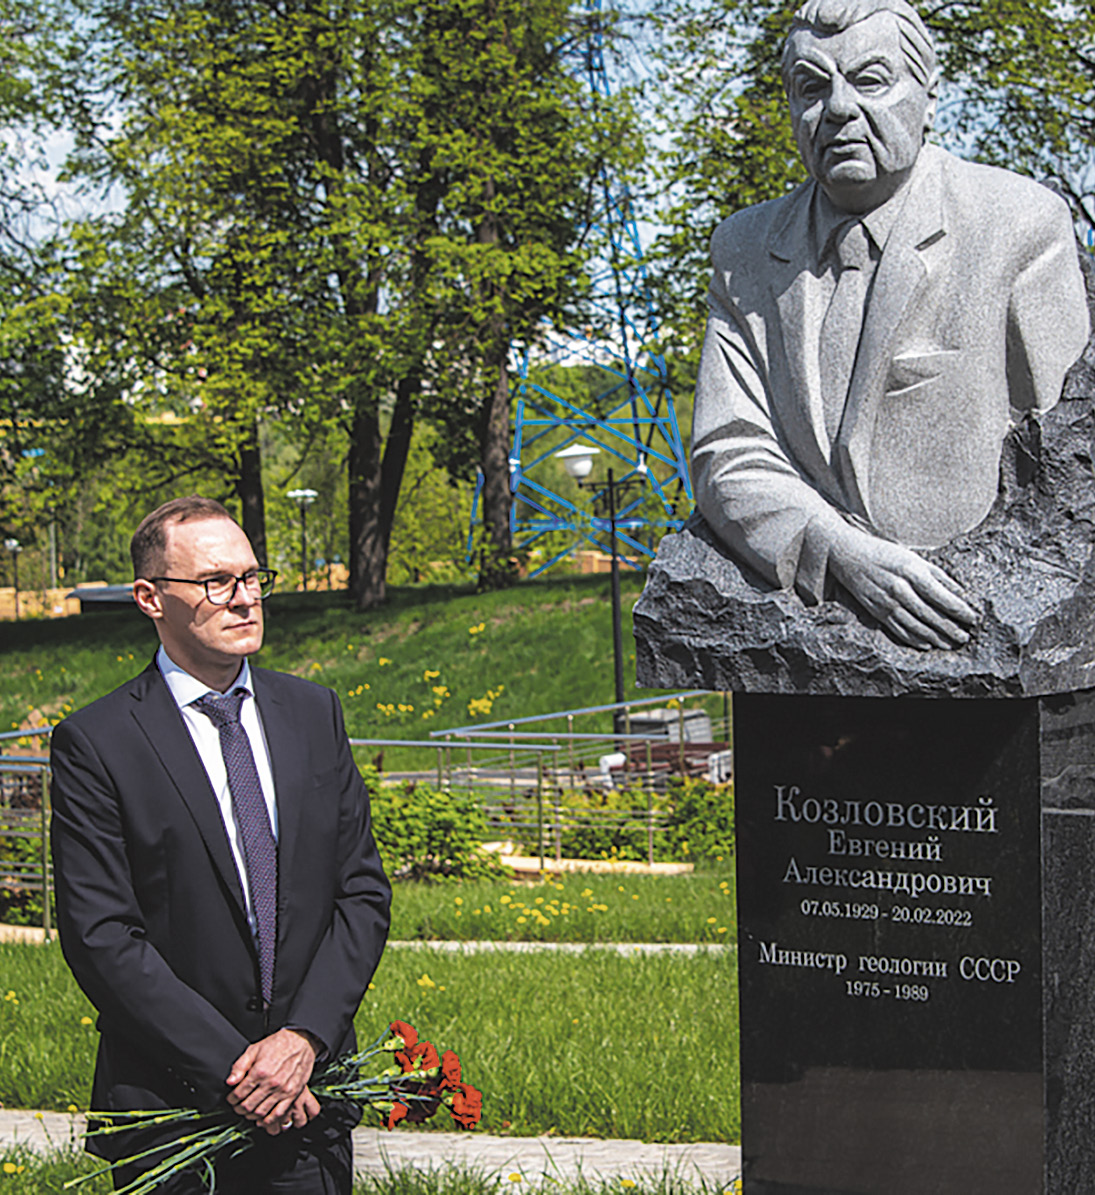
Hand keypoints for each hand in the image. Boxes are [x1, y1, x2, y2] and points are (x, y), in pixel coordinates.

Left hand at [226, 1028, 319, 1134]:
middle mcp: (271, 1083)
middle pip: (248, 1105)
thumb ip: (240, 1066)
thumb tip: (230, 1082)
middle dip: (239, 1108)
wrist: (301, 1041)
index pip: (239, 1094)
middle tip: (238, 1106)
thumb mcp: (254, 1049)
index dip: (231, 1099)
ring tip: (248, 1110)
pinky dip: (267, 1120)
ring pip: (261, 1112)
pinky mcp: (292, 1094)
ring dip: (251, 1115)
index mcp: (260, 1071)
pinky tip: (262, 1118)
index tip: (231, 1098)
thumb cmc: (278, 1044)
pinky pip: (278, 1114)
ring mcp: (283, 1090)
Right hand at [828, 524, 977, 650]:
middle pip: (931, 615)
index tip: (972, 619)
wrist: (848, 554)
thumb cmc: (884, 553)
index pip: (942, 597)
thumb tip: (959, 592)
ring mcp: (887, 602)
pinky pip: (898, 629)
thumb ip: (937, 574)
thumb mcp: (913, 557)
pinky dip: (913, 638)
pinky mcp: (876, 610)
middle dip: (950, 628)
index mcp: (913, 572)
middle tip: (965, 637)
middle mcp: (900, 589)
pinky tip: (926, 644)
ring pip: (915, 625)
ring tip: (949, 644)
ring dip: (935, 637)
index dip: (959, 611)